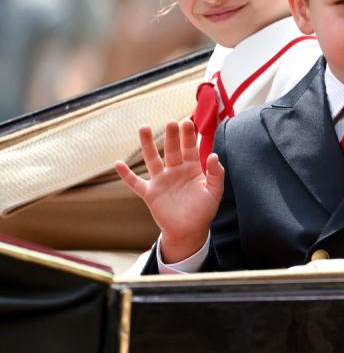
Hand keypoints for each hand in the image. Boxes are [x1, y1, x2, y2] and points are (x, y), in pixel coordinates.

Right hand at [116, 120, 224, 262]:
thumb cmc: (204, 210)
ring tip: (143, 128)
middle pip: (172, 150)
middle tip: (170, 122)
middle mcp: (175, 171)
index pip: (190, 148)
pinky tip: (118, 163)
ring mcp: (161, 181)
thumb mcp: (214, 192)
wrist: (189, 231)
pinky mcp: (150, 194)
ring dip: (147, 145)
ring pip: (152, 160)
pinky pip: (136, 183)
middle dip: (171, 136)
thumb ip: (216, 174)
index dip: (188, 136)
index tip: (187, 122)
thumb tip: (214, 155)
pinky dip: (126, 175)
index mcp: (192, 169)